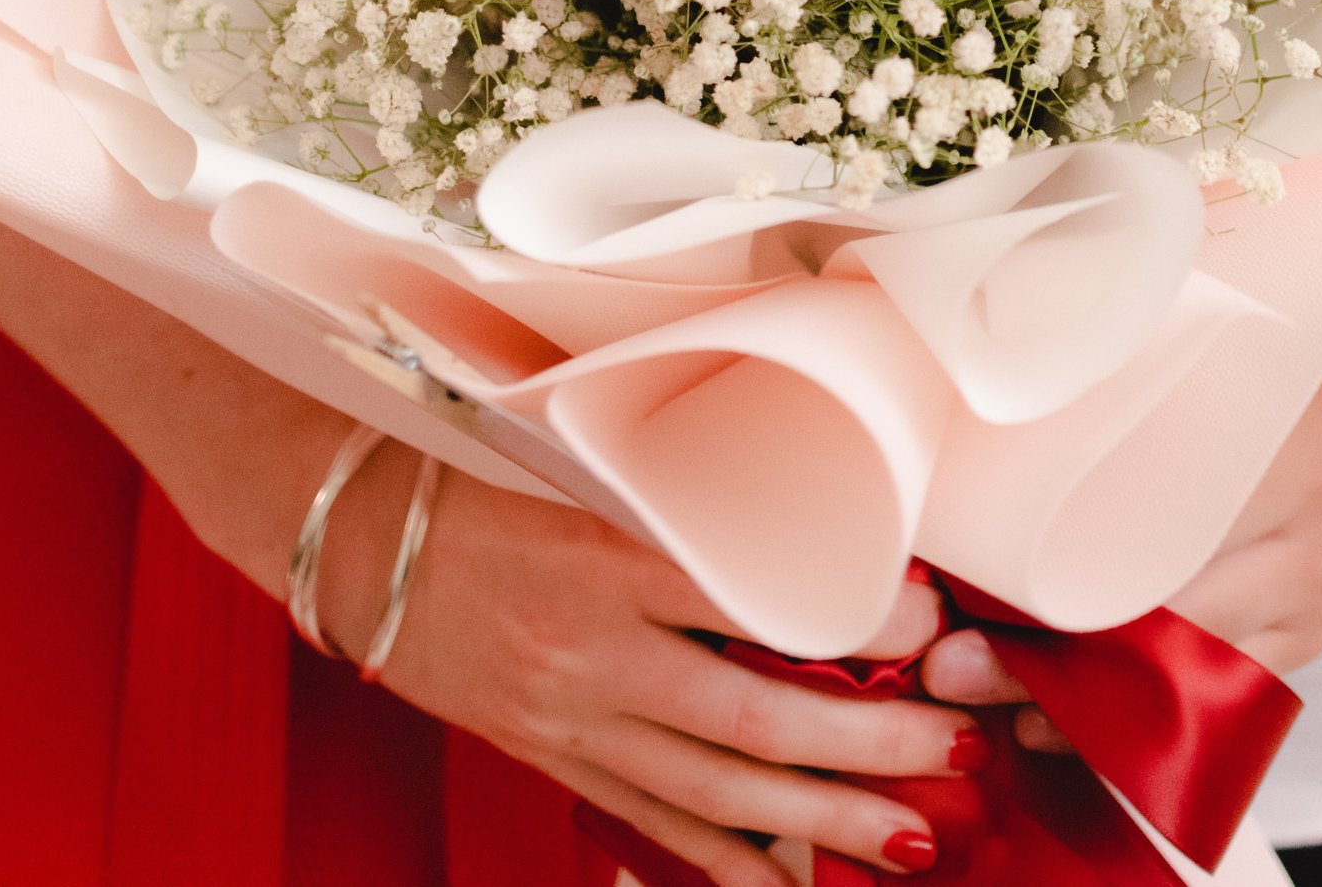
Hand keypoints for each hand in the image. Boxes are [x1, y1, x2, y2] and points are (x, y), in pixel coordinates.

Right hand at [326, 467, 976, 886]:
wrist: (364, 546)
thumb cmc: (483, 484)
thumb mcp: (586, 473)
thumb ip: (687, 504)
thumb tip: (810, 526)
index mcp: (605, 553)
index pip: (747, 594)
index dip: (846, 615)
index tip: (930, 619)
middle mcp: (592, 649)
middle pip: (749, 716)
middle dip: (865, 746)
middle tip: (956, 749)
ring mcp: (573, 719)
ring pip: (716, 789)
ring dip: (824, 820)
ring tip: (913, 837)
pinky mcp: (557, 759)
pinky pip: (655, 823)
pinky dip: (730, 863)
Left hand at [921, 334, 1321, 737]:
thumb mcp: (1269, 312)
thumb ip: (1167, 320)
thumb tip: (1024, 302)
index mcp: (1296, 436)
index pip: (1165, 525)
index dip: (1061, 558)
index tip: (969, 567)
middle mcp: (1309, 537)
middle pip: (1163, 624)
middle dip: (1048, 653)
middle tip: (947, 654)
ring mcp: (1315, 604)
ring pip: (1185, 682)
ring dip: (1080, 700)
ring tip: (982, 692)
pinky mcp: (1312, 645)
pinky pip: (1218, 703)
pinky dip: (1139, 712)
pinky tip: (1060, 717)